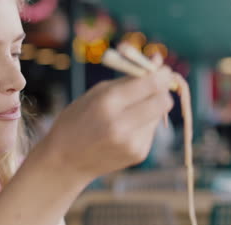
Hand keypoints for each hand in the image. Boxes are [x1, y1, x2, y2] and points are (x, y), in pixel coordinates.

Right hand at [36, 67, 174, 183]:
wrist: (66, 160)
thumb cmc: (79, 118)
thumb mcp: (98, 92)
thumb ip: (130, 77)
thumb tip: (159, 59)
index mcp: (107, 103)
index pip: (151, 85)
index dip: (162, 75)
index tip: (164, 70)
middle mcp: (122, 125)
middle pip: (164, 102)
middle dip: (164, 91)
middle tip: (157, 86)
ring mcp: (132, 142)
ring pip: (160, 115)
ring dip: (152, 107)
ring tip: (130, 111)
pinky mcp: (138, 154)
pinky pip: (152, 130)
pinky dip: (145, 124)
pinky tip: (126, 129)